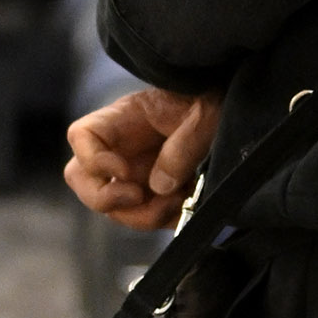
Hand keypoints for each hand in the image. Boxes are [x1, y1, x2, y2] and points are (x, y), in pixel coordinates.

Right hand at [64, 87, 221, 230]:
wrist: (236, 110)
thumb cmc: (212, 97)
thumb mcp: (204, 113)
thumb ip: (183, 146)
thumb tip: (160, 186)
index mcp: (124, 118)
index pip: (81, 136)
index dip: (92, 160)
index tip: (124, 172)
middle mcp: (120, 148)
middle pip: (82, 179)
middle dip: (105, 199)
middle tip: (138, 197)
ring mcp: (133, 173)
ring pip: (112, 208)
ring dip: (141, 215)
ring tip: (177, 201)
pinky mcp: (152, 194)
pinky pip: (143, 217)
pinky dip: (163, 220)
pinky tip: (186, 205)